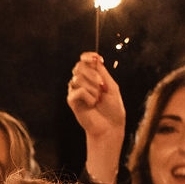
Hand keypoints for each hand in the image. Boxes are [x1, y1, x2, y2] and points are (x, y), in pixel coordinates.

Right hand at [66, 53, 125, 183]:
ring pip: (78, 78)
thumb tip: (95, 59)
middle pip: (79, 66)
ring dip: (93, 89)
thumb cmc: (113, 108)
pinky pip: (78, 91)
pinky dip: (88, 97)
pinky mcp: (71, 101)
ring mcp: (75, 91)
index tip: (98, 59)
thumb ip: (102, 73)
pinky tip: (92, 105)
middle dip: (93, 74)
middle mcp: (81, 82)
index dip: (88, 56)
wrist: (110, 126)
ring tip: (98, 100)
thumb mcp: (111, 86)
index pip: (84, 60)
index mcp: (91, 76)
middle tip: (102, 86)